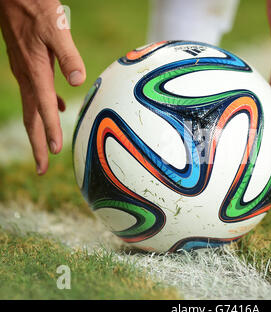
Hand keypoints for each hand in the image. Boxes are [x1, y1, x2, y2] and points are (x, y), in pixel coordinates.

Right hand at [0, 0, 85, 173]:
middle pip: (32, 118)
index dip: (51, 132)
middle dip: (37, 145)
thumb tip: (77, 81)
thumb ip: (68, 55)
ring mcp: (24, 71)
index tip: (55, 154)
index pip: (44, 109)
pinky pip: (36, 94)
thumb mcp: (57, 28)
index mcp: (35, 71)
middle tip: (42, 169)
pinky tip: (58, 110)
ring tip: (47, 150)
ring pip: (32, 109)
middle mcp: (26, 76)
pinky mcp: (27, 65)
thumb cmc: (36, 8)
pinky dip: (46, 108)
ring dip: (40, 131)